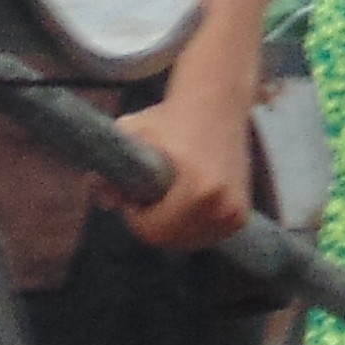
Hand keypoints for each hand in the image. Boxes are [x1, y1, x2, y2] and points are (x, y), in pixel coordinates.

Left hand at [113, 83, 254, 249]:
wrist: (218, 103)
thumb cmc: (169, 117)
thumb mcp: (131, 133)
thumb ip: (109, 170)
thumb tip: (104, 203)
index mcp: (199, 190)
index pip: (154, 231)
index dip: (134, 216)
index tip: (132, 194)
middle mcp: (222, 206)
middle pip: (170, 240)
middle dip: (151, 223)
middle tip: (147, 193)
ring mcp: (234, 213)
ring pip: (187, 242)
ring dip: (171, 226)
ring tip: (166, 194)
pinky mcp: (240, 215)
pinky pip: (204, 236)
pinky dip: (189, 226)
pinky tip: (184, 201)